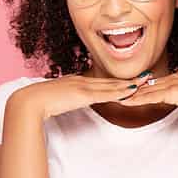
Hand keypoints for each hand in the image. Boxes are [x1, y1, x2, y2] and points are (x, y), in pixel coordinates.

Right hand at [16, 71, 154, 120]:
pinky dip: (119, 92)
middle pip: (111, 81)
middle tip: (148, 75)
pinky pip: (105, 94)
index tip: (133, 79)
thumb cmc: (38, 102)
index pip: (102, 82)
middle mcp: (83, 81)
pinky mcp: (83, 95)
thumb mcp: (57, 100)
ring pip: (112, 86)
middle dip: (131, 79)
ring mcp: (84, 87)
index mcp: (77, 82)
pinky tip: (131, 91)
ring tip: (146, 81)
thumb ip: (66, 100)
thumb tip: (71, 102)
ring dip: (130, 84)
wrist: (30, 101)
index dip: (118, 80)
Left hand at [117, 67, 177, 127]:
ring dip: (131, 94)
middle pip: (149, 84)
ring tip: (116, 98)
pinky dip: (138, 99)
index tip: (127, 92)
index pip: (156, 83)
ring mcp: (175, 83)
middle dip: (132, 89)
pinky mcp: (174, 91)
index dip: (141, 88)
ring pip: (148, 89)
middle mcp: (177, 77)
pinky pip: (152, 96)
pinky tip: (127, 103)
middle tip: (115, 93)